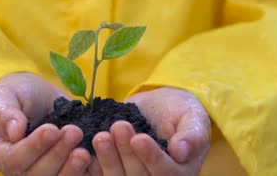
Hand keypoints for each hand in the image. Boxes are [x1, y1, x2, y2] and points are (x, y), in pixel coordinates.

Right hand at [0, 72, 92, 174]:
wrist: (37, 96)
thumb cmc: (15, 94)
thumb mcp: (4, 96)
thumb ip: (5, 113)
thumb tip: (14, 131)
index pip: (14, 160)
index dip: (33, 148)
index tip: (52, 129)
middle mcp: (19, 168)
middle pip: (36, 174)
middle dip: (57, 155)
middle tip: (74, 132)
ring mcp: (42, 170)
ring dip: (72, 168)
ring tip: (85, 150)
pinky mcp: (62, 167)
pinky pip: (72, 175)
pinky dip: (85, 170)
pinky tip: (95, 158)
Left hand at [89, 87, 210, 175]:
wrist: (157, 107)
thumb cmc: (180, 112)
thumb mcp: (192, 118)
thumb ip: (191, 135)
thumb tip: (181, 151)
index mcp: (180, 173)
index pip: (167, 174)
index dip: (152, 158)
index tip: (139, 138)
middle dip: (126, 155)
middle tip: (118, 127)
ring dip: (108, 160)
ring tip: (101, 135)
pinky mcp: (115, 171)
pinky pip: (101, 175)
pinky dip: (92, 167)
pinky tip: (84, 152)